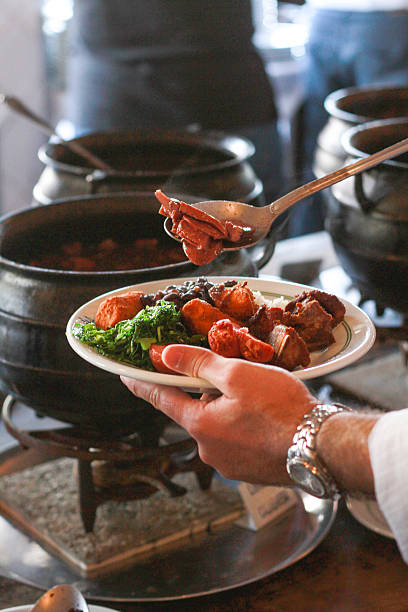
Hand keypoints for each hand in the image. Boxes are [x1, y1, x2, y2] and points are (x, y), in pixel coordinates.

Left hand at [121, 345, 317, 484]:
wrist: (320, 447)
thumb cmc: (280, 408)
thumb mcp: (236, 374)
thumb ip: (197, 364)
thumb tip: (164, 356)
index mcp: (199, 424)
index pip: (161, 399)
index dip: (143, 384)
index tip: (126, 377)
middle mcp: (208, 449)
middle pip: (196, 410)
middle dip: (209, 393)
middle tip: (236, 378)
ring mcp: (229, 464)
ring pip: (219, 425)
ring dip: (230, 410)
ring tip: (261, 399)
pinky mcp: (249, 471)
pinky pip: (237, 440)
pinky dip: (245, 426)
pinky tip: (267, 418)